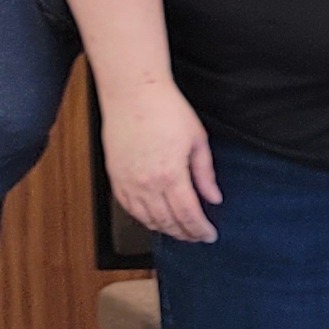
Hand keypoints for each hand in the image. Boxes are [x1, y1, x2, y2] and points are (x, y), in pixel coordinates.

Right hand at [99, 81, 221, 242]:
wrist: (133, 92)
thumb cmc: (165, 109)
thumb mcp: (197, 140)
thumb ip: (205, 173)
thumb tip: (213, 197)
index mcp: (171, 175)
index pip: (189, 215)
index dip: (200, 230)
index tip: (209, 235)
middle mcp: (147, 184)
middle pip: (168, 222)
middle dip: (185, 234)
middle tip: (196, 235)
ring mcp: (128, 182)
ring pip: (147, 220)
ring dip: (165, 229)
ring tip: (178, 230)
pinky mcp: (115, 177)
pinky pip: (129, 209)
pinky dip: (143, 219)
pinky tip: (154, 218)